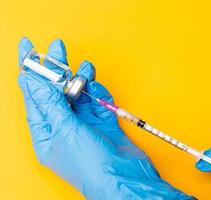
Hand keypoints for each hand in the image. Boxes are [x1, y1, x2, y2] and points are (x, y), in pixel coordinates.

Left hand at [18, 37, 191, 199]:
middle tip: (58, 47)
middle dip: (58, 69)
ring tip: (86, 68)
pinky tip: (98, 89)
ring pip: (80, 94)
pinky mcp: (104, 122)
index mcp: (47, 132)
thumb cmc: (89, 163)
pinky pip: (98, 101)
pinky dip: (98, 93)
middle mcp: (65, 127)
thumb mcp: (63, 129)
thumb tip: (29, 81)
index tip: (27, 48)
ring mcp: (86, 124)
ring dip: (82, 80)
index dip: (31, 71)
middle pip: (57, 91)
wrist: (124, 177)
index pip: (34, 96)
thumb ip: (49, 102)